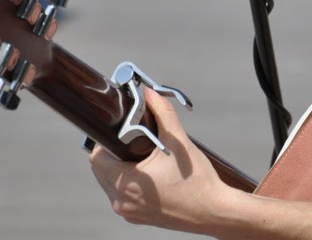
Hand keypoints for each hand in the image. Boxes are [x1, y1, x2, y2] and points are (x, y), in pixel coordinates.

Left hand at [88, 87, 229, 231]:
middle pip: (102, 170)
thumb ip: (162, 113)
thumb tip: (149, 93)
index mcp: (126, 184)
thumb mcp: (179, 141)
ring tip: (143, 156)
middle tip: (135, 140)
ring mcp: (130, 212)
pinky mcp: (139, 217)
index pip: (96, 158)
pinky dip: (131, 182)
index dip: (106, 140)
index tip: (123, 131)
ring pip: (111, 183)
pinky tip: (150, 174)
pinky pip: (124, 196)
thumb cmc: (197, 180)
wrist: (214, 211)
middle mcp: (123, 202)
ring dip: (120, 167)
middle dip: (114, 152)